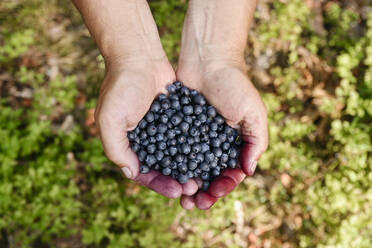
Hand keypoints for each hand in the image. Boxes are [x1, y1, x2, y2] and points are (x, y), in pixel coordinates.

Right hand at [95, 58, 197, 197]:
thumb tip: (131, 172)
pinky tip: (209, 155)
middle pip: (163, 168)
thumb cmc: (120, 87)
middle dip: (178, 180)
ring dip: (189, 167)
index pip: (144, 173)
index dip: (159, 184)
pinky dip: (196, 147)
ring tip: (204, 177)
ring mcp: (163, 130)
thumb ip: (116, 148)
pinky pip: (187, 136)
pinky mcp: (177, 118)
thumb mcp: (109, 119)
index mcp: (129, 145)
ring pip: (178, 155)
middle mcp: (147, 140)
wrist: (139, 57)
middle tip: (194, 188)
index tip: (176, 191)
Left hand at [177, 60, 267, 208]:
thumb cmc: (235, 85)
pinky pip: (174, 150)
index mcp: (234, 143)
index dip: (224, 186)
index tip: (215, 194)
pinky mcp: (178, 128)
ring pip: (190, 166)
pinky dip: (172, 164)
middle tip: (194, 204)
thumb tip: (248, 171)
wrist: (208, 59)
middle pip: (209, 174)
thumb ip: (256, 142)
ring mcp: (195, 137)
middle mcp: (214, 143)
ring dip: (187, 183)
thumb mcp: (254, 113)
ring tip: (181, 196)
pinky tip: (167, 174)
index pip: (230, 172)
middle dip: (203, 191)